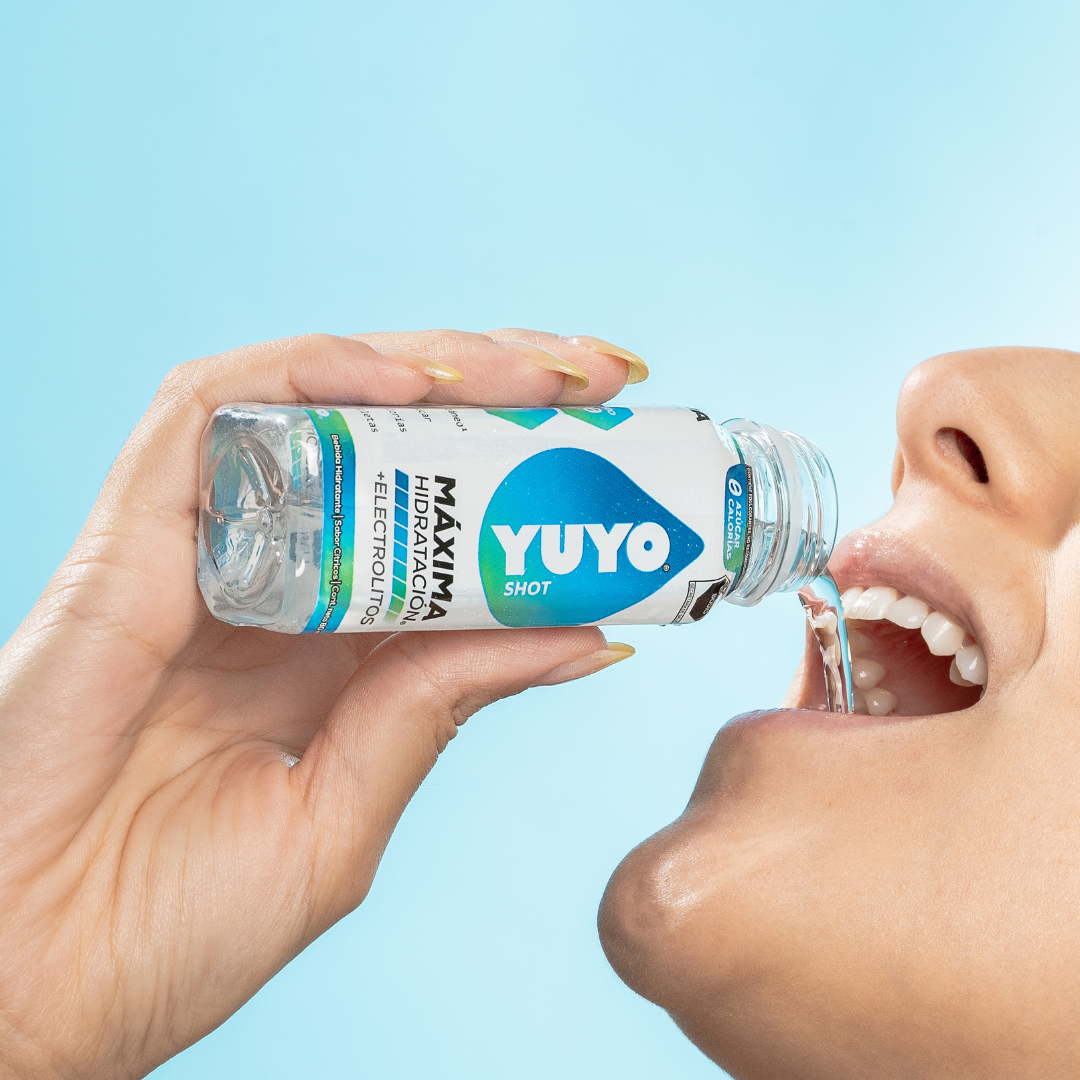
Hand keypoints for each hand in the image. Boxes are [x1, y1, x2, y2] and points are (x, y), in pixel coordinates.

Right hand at [0, 330, 643, 1078]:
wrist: (31, 985)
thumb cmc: (172, 924)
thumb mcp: (348, 811)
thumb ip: (444, 705)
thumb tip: (588, 637)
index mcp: (331, 641)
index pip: (444, 522)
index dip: (532, 473)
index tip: (622, 445)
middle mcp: (276, 576)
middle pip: (396, 446)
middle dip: (505, 391)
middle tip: (604, 374)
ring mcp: (205, 548)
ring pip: (318, 407)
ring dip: (432, 369)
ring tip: (539, 369)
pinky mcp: (131, 536)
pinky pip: (214, 415)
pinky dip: (312, 379)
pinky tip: (411, 383)